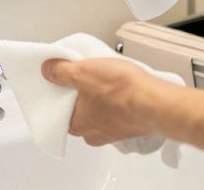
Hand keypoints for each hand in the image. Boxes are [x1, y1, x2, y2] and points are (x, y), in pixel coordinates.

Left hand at [41, 58, 172, 145]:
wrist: (155, 102)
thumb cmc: (121, 91)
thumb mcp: (82, 71)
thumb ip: (60, 71)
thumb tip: (48, 69)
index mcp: (76, 124)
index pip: (58, 111)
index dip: (61, 93)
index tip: (66, 79)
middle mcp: (92, 133)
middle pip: (79, 111)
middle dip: (82, 95)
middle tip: (88, 77)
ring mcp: (112, 132)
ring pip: (98, 113)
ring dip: (101, 98)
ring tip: (107, 79)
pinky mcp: (129, 127)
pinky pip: (117, 113)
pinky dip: (117, 102)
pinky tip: (122, 88)